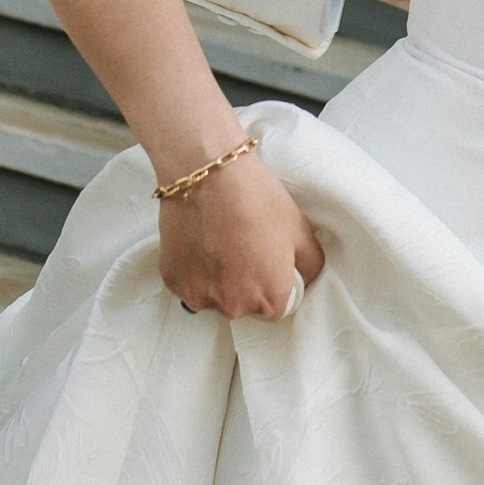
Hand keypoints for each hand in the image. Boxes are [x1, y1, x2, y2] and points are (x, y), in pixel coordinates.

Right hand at [158, 142, 323, 315]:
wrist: (211, 176)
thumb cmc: (256, 200)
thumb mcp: (301, 231)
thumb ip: (310, 265)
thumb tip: (305, 277)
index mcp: (269, 299)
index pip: (275, 308)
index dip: (272, 284)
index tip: (265, 263)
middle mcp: (234, 306)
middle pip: (243, 305)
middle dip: (244, 283)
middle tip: (241, 246)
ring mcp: (200, 296)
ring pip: (213, 296)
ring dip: (216, 278)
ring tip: (218, 242)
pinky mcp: (173, 281)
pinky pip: (188, 284)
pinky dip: (193, 269)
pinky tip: (199, 241)